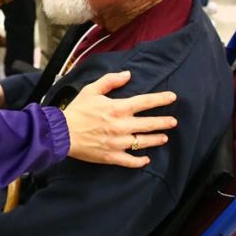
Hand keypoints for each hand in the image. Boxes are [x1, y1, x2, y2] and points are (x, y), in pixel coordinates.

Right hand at [62, 71, 176, 168]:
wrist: (61, 133)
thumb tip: (127, 74)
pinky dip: (139, 161)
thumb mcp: (91, 90)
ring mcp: (118, 143)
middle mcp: (121, 126)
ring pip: (143, 142)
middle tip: (174, 121)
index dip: (161, 99)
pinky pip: (130, 161)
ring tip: (164, 138)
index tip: (172, 97)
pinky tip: (146, 159)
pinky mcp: (111, 156)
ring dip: (156, 139)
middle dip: (164, 122)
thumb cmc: (76, 110)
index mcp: (117, 108)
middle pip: (149, 124)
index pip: (145, 102)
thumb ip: (110, 81)